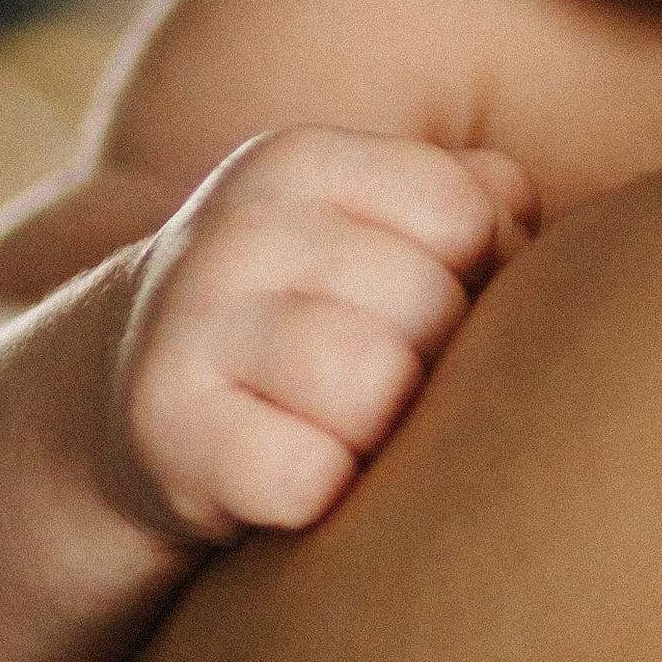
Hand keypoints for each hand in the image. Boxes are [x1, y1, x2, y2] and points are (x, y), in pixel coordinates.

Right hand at [106, 130, 536, 549]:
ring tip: (336, 432)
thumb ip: (479, 209)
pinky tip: (286, 481)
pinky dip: (317, 500)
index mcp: (301, 161)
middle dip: (429, 368)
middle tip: (374, 390)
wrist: (130, 409)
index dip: (480, 283)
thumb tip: (532, 229)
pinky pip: (306, 478)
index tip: (426, 314)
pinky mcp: (162, 429)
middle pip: (430, 307)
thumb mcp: (378, 239)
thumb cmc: (310, 323)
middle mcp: (237, 226)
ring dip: (376, 437)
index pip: (469, 217)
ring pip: (371, 386)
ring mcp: (186, 323)